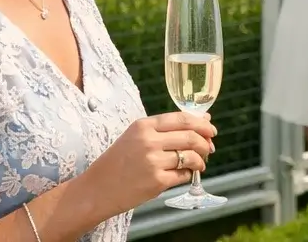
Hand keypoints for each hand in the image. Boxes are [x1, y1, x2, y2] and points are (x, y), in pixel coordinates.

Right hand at [76, 111, 215, 214]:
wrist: (96, 189)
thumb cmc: (118, 162)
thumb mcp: (135, 137)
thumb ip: (165, 129)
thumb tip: (202, 119)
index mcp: (144, 125)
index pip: (183, 119)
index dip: (202, 124)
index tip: (211, 130)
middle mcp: (149, 141)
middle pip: (191, 136)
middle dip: (206, 143)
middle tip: (209, 148)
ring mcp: (153, 162)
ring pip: (191, 156)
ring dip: (201, 160)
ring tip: (200, 163)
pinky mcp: (157, 182)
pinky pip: (184, 175)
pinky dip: (189, 175)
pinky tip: (185, 175)